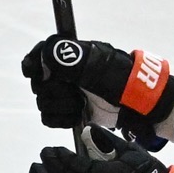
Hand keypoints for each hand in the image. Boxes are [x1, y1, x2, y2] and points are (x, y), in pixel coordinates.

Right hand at [17, 33, 173, 140]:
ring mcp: (67, 93)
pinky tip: (77, 115)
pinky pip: (48, 118)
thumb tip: (45, 53)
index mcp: (71, 56)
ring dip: (61, 106)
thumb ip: (69, 58)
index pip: (41, 54)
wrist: (139, 107)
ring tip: (80, 105)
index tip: (36, 73)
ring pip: (42, 102)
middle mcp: (65, 74)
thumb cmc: (122, 82)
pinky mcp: (68, 112)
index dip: (34, 64)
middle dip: (55, 91)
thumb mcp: (97, 66)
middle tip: (74, 91)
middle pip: (38, 83)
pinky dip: (62, 119)